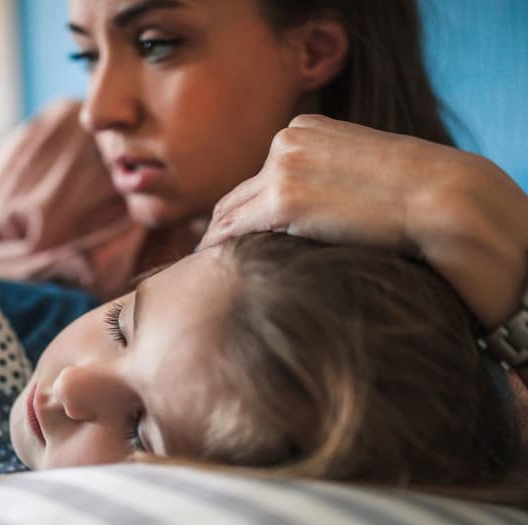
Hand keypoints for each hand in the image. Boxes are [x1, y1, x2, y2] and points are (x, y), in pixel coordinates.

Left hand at [202, 114, 527, 329]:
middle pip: (237, 193)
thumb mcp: (360, 172)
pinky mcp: (284, 199)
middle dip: (220, 226)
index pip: (259, 176)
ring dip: (215, 242)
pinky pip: (235, 230)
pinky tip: (212, 272)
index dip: (241, 209)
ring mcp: (283, 169)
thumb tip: (307, 214)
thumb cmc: (414, 195)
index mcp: (304, 129)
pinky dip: (220, 251)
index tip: (226, 234)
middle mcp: (286, 142)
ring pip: (229, 213)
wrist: (443, 198)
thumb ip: (325, 181)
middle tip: (204, 256)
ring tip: (204, 271)